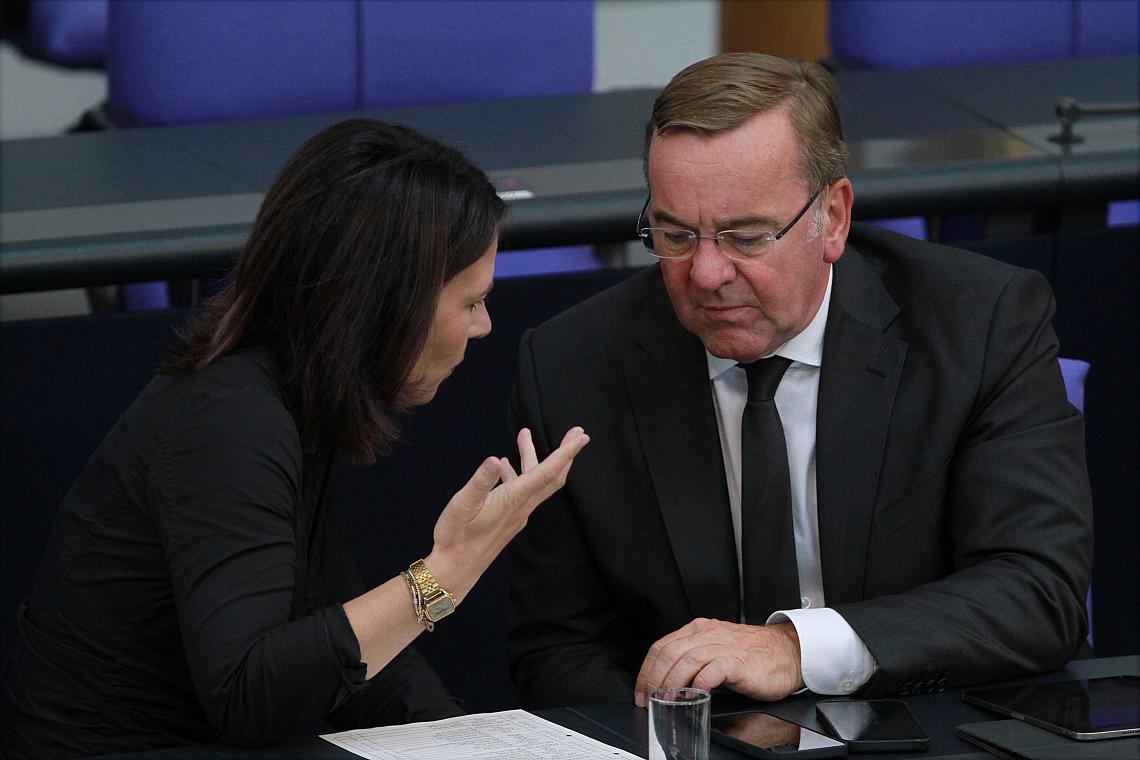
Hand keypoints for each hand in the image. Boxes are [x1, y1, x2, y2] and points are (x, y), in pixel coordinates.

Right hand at [427, 427, 587, 601]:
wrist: (455, 569)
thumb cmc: (456, 537)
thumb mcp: (463, 504)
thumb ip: (480, 481)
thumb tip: (493, 459)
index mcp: (513, 499)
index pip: (547, 472)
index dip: (566, 452)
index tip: (582, 437)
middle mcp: (521, 506)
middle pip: (552, 476)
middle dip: (566, 453)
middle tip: (577, 432)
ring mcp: (516, 513)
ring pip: (534, 481)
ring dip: (533, 458)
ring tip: (524, 435)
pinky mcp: (508, 518)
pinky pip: (521, 490)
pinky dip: (516, 473)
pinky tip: (502, 465)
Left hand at [634, 619, 802, 705]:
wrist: (788, 652)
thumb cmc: (753, 655)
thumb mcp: (716, 650)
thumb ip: (694, 660)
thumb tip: (668, 682)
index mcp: (698, 630)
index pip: (661, 647)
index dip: (646, 670)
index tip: (642, 690)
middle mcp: (707, 635)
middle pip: (669, 653)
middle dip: (654, 679)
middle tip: (650, 700)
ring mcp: (723, 646)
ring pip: (685, 660)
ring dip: (671, 683)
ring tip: (667, 700)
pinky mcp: (738, 662)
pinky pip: (711, 671)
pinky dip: (698, 684)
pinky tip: (694, 695)